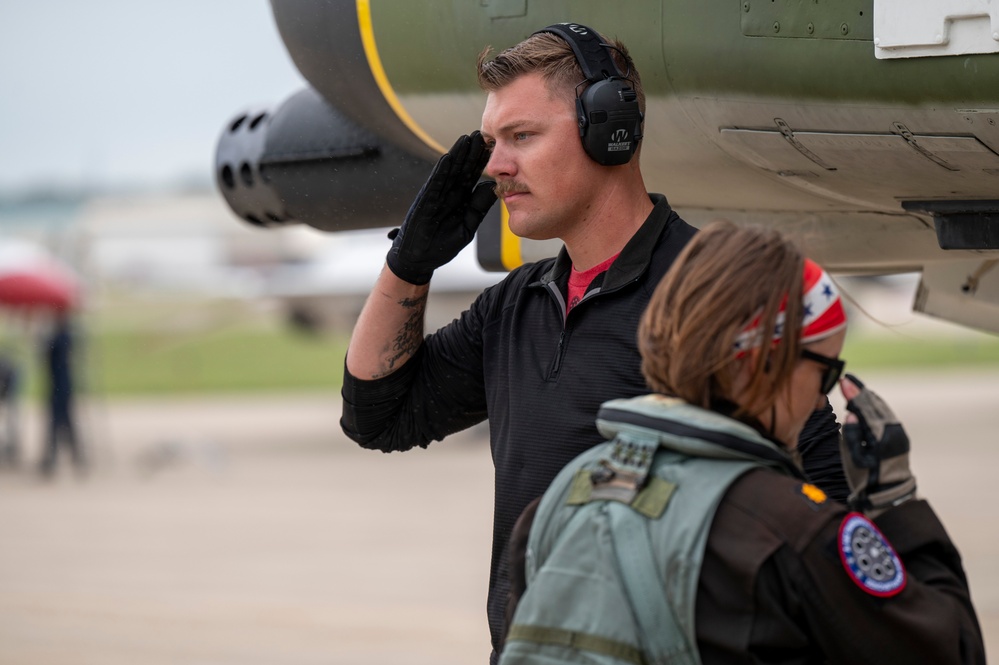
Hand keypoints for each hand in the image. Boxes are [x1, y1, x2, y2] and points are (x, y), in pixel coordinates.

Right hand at [386, 131, 496, 284]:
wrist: (420, 260)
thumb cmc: (441, 245)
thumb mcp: (467, 226)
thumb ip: (479, 208)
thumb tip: (492, 188)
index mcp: (459, 199)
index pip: (472, 176)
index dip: (482, 162)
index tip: (493, 146)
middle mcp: (448, 194)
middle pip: (462, 168)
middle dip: (471, 152)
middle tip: (482, 133)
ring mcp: (436, 196)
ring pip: (449, 171)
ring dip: (458, 154)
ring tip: (467, 138)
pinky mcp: (425, 202)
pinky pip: (435, 184)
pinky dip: (442, 170)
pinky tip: (449, 157)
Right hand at [839, 374, 916, 515]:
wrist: (889, 494)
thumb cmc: (866, 480)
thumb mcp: (853, 460)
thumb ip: (852, 435)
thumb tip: (851, 415)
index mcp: (880, 438)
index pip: (865, 409)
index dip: (854, 393)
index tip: (844, 380)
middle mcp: (893, 432)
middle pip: (874, 405)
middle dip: (860, 391)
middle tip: (847, 379)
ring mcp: (899, 433)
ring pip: (882, 407)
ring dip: (867, 396)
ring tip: (854, 385)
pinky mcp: (900, 434)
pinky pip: (885, 414)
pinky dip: (874, 404)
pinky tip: (866, 400)